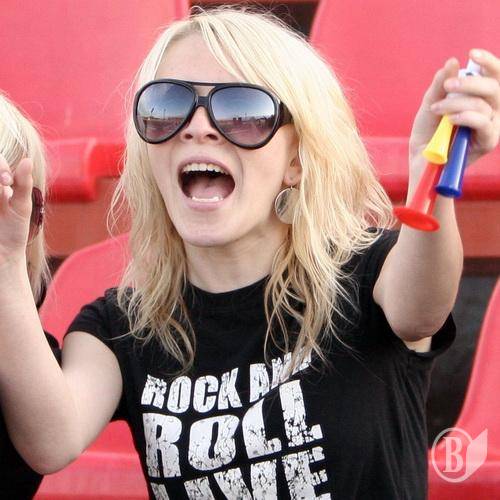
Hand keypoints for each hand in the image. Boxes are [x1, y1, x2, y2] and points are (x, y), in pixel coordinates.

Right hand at [0, 154, 32, 263]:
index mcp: (2, 183)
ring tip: (2, 192)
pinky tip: (0, 204)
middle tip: (5, 182)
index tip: (7, 181)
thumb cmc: (14, 230)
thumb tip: (27, 159)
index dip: (0, 165)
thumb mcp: (22, 206)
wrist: (3, 254)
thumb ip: (23, 184)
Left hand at [409, 49, 499, 169]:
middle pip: (494, 87)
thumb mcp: (430, 105)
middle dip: (470, 83)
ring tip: (437, 108)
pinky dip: (467, 117)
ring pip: (485, 104)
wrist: (420, 161)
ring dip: (459, 102)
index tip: (472, 54)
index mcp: (481, 99)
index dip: (489, 63)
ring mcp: (491, 126)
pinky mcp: (488, 142)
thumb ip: (440, 85)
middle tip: (447, 86)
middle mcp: (491, 111)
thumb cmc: (427, 134)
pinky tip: (451, 119)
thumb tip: (452, 61)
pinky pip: (484, 123)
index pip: (494, 76)